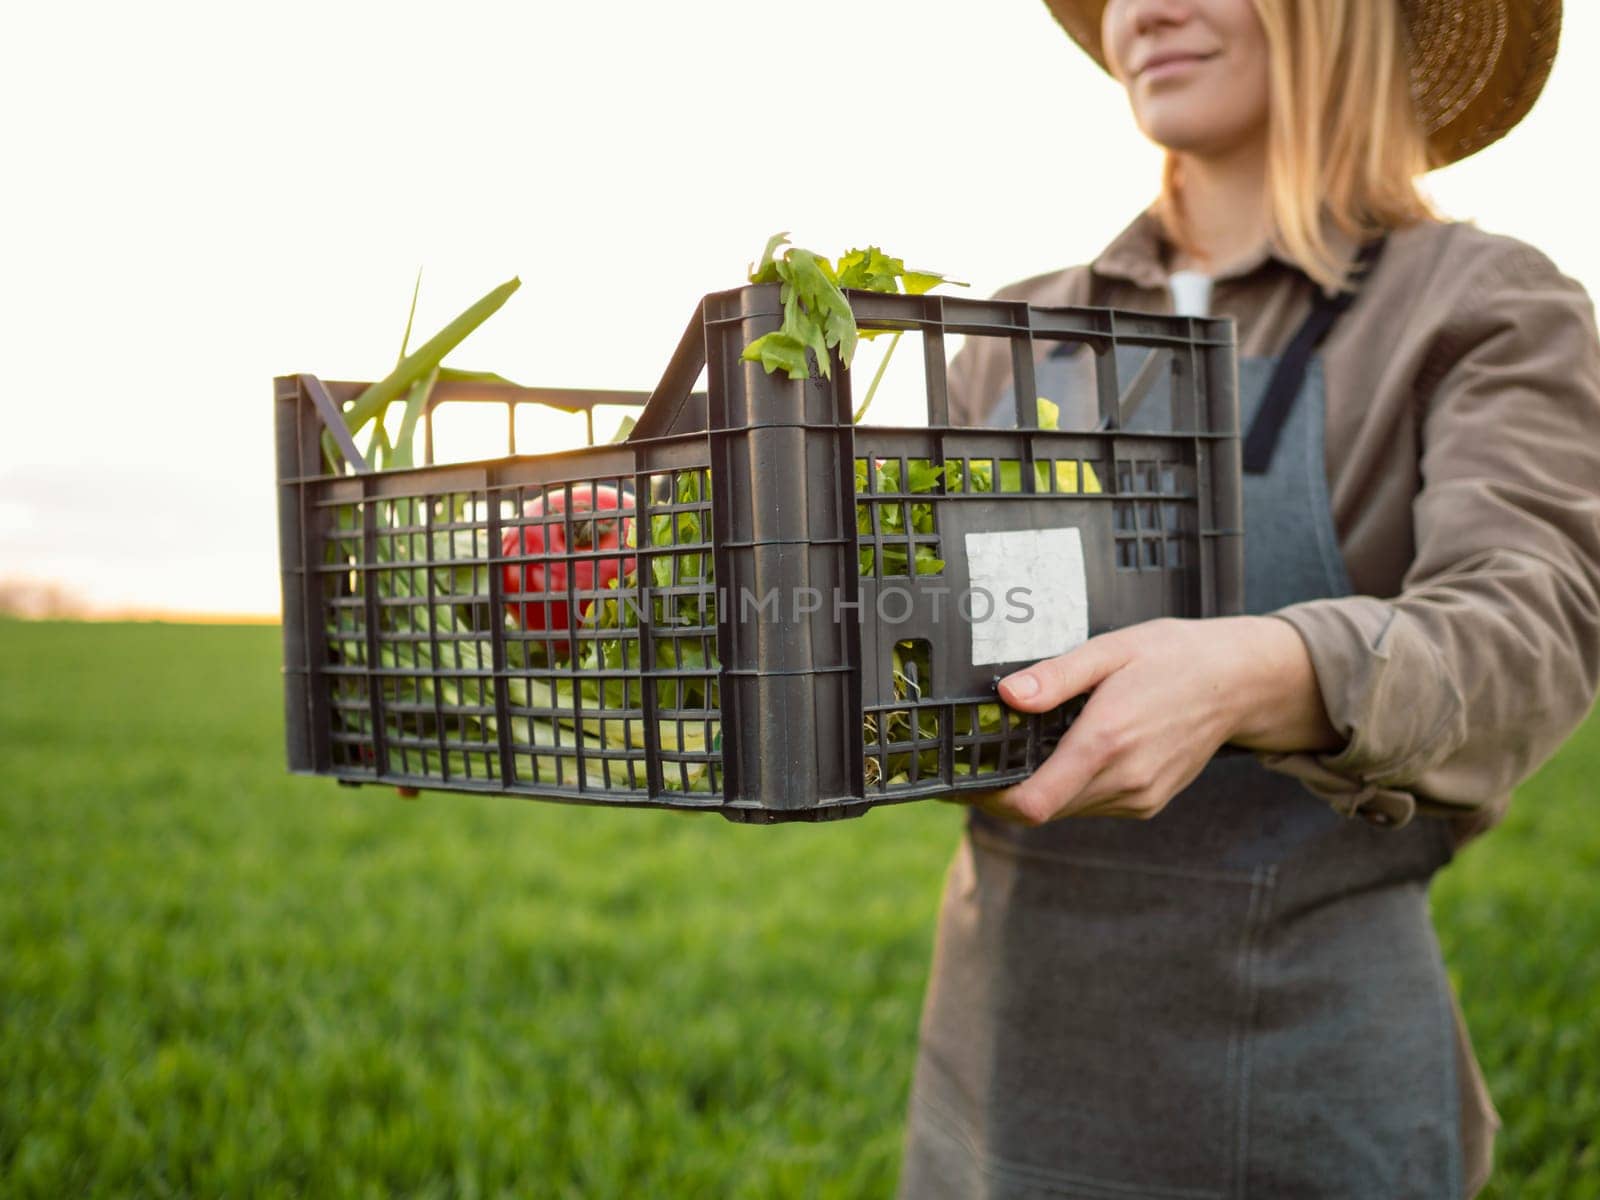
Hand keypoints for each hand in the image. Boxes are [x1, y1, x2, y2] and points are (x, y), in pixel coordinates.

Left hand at [958, 616, 1340, 825]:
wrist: (1239, 682)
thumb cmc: (1172, 657)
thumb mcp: (1110, 650)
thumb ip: (1055, 676)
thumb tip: (1006, 696)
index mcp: (1106, 742)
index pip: (1032, 803)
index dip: (988, 801)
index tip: (961, 783)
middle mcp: (1124, 780)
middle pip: (1042, 810)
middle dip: (1005, 792)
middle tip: (977, 762)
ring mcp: (1139, 797)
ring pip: (1067, 811)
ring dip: (1040, 791)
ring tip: (1020, 754)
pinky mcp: (1148, 801)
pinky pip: (1093, 805)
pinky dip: (1071, 788)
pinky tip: (1068, 754)